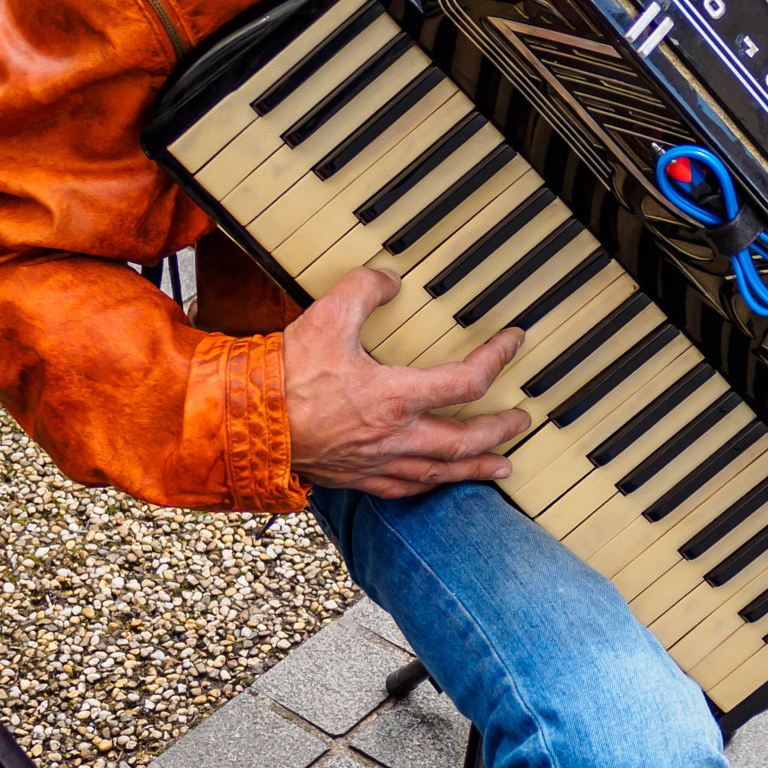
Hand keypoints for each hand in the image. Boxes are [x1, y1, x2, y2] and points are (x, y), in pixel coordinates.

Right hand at [282, 266, 530, 497]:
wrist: (245, 422)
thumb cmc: (285, 376)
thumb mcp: (327, 316)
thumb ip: (365, 290)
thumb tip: (390, 279)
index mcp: (394, 396)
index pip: (466, 381)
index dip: (497, 359)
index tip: (513, 344)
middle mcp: (394, 436)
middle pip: (465, 439)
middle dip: (500, 430)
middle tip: (521, 421)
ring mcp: (377, 462)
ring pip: (441, 472)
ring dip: (476, 468)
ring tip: (502, 468)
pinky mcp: (356, 478)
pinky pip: (406, 488)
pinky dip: (431, 485)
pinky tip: (439, 482)